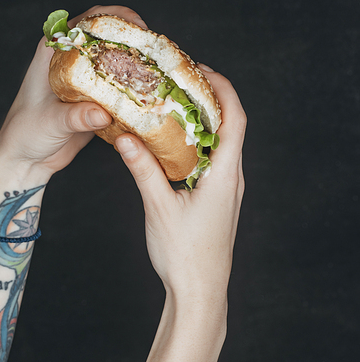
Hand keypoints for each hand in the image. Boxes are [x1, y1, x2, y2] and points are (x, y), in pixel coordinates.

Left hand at [0, 4, 146, 177]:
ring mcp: (84, 81)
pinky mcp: (94, 101)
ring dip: (137, 66)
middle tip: (157, 52)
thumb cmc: (25, 134)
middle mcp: (70, 61)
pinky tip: (151, 95)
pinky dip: (134, 90)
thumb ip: (75, 117)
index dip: (115, 18)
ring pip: (116, 64)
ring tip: (160, 72)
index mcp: (53, 52)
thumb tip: (103, 114)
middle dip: (134, 42)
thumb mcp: (50, 123)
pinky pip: (118, 89)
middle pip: (108, 39)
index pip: (87, 22)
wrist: (25, 160)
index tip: (139, 29)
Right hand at [115, 66, 245, 302]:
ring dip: (202, 122)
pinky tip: (172, 146)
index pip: (235, 118)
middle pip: (230, 125)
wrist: (200, 292)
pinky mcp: (217, 201)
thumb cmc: (185, 255)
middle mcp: (231, 179)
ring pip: (221, 145)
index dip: (222, 88)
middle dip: (208, 99)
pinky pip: (212, 162)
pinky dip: (196, 145)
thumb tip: (125, 137)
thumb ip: (143, 170)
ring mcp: (226, 190)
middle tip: (179, 82)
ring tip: (173, 107)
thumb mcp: (159, 208)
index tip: (200, 70)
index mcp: (224, 175)